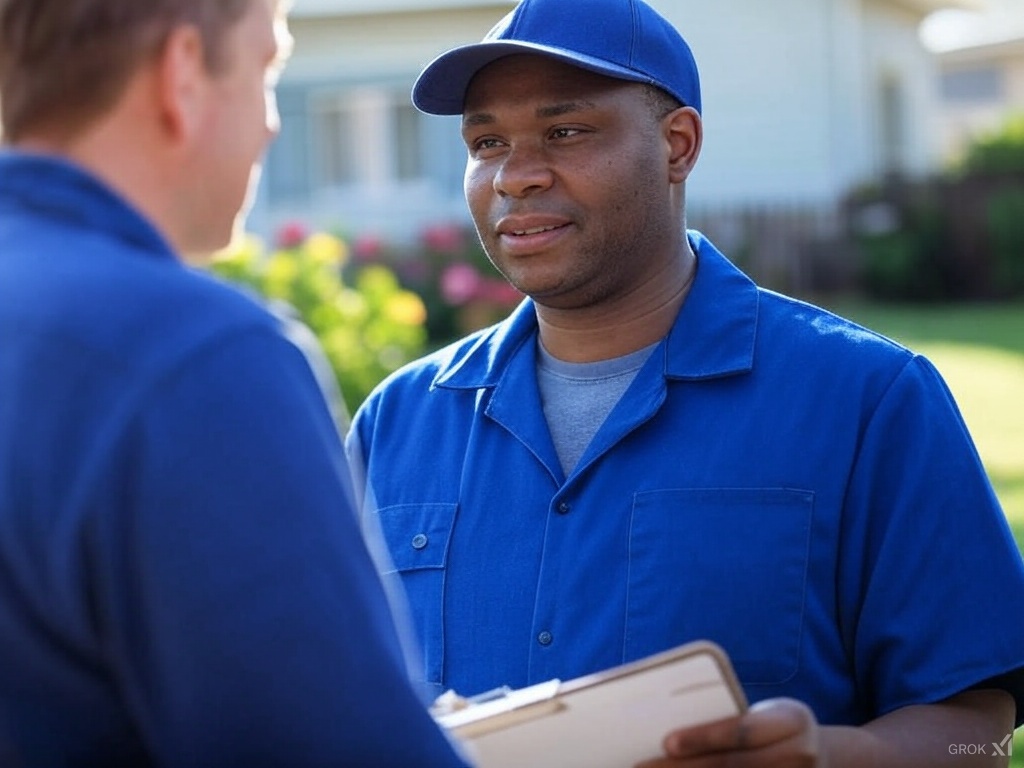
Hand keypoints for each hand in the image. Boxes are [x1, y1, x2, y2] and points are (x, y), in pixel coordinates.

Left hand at [636, 698, 824, 766]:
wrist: (819, 756)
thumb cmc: (774, 728)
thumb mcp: (766, 714)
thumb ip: (732, 721)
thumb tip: (670, 730)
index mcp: (792, 720)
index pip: (742, 730)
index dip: (704, 737)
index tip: (667, 742)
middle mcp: (800, 755)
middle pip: (732, 765)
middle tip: (644, 766)